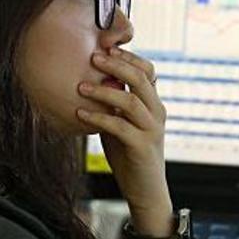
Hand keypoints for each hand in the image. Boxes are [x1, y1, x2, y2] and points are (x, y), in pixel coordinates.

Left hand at [77, 46, 172, 236]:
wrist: (146, 190)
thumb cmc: (130, 155)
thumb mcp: (122, 124)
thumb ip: (113, 105)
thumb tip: (90, 82)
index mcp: (154, 104)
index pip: (148, 71)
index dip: (129, 57)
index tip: (106, 48)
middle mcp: (157, 113)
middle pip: (141, 79)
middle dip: (116, 66)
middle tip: (93, 57)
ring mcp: (152, 130)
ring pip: (130, 101)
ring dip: (103, 91)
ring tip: (80, 86)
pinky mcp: (142, 147)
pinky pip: (119, 126)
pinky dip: (98, 117)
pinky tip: (80, 113)